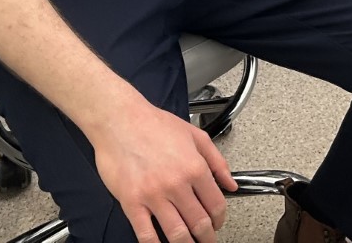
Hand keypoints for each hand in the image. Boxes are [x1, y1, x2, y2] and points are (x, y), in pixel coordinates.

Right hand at [89, 96, 236, 242]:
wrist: (120, 120)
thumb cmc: (154, 124)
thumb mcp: (195, 136)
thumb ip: (218, 161)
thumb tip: (231, 183)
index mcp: (194, 167)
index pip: (216, 204)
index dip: (220, 219)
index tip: (218, 223)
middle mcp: (176, 184)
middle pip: (199, 223)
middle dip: (207, 237)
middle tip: (207, 240)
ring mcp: (153, 195)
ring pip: (177, 233)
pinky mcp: (131, 202)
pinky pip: (146, 234)